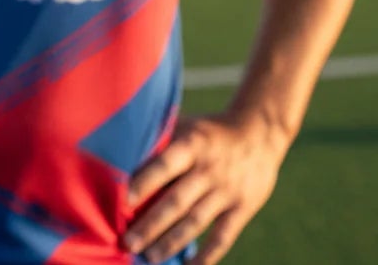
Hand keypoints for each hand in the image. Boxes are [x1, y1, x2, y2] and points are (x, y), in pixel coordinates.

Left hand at [125, 112, 292, 263]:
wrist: (260, 131)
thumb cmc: (208, 131)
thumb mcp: (186, 125)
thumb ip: (158, 138)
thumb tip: (117, 150)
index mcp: (191, 145)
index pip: (164, 166)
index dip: (144, 183)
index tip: (122, 202)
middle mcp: (209, 169)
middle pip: (176, 201)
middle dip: (151, 224)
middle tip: (128, 242)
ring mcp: (227, 191)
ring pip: (196, 221)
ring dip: (171, 242)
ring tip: (150, 257)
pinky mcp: (244, 208)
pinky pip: (224, 236)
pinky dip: (208, 254)